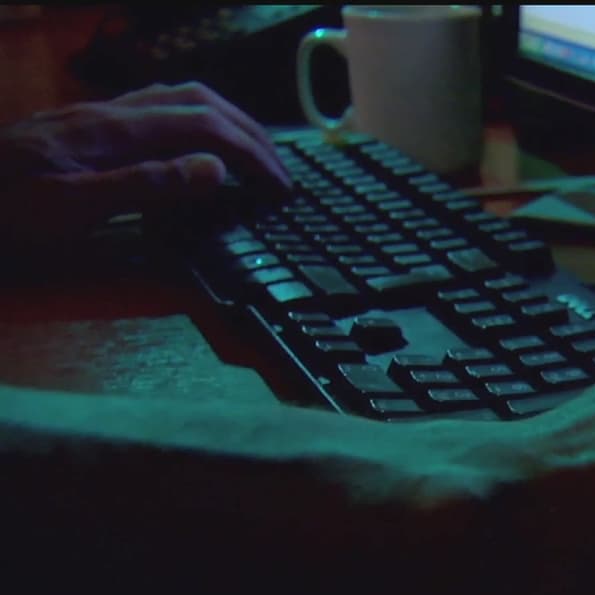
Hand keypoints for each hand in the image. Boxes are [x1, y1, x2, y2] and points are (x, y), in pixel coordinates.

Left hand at [0, 82, 290, 248]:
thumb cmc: (5, 209)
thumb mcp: (73, 208)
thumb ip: (147, 185)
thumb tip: (216, 170)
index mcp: (116, 131)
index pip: (205, 127)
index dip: (251, 154)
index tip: (279, 187)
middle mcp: (112, 112)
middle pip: (200, 102)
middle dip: (249, 133)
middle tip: (278, 173)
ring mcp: (99, 114)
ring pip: (180, 97)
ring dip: (227, 120)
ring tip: (251, 154)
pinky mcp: (87, 124)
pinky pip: (158, 106)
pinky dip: (196, 121)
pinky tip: (195, 146)